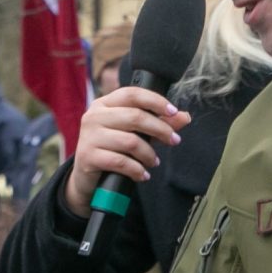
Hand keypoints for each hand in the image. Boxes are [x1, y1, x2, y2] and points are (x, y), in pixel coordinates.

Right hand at [62, 87, 191, 218]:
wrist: (86, 179)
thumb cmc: (113, 150)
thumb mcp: (135, 134)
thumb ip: (158, 124)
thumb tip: (185, 117)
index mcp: (104, 104)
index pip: (132, 94)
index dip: (156, 101)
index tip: (173, 112)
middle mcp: (94, 116)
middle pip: (135, 116)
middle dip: (160, 129)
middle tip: (174, 140)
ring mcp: (89, 136)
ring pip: (130, 141)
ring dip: (149, 154)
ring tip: (154, 161)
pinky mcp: (87, 157)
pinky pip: (121, 162)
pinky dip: (137, 170)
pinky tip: (143, 175)